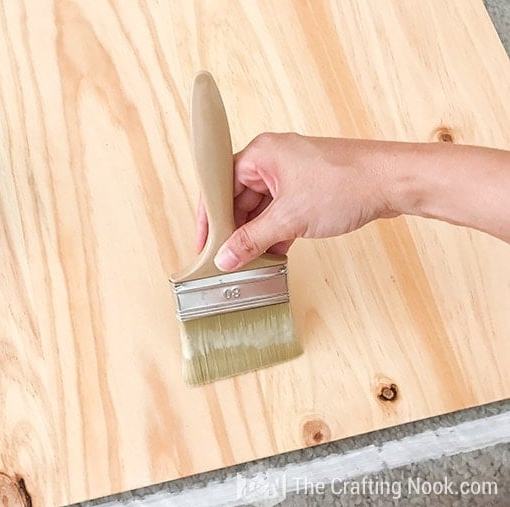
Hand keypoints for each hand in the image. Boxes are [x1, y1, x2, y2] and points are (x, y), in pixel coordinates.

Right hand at [196, 133, 393, 270]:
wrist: (394, 182)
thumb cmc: (345, 184)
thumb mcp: (289, 218)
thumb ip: (252, 240)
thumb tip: (227, 257)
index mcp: (261, 154)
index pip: (219, 186)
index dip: (210, 217)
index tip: (204, 244)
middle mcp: (273, 159)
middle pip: (239, 198)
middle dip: (236, 229)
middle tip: (228, 258)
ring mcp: (292, 173)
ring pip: (261, 208)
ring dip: (258, 234)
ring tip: (253, 260)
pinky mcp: (309, 187)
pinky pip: (281, 211)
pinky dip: (277, 231)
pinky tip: (275, 253)